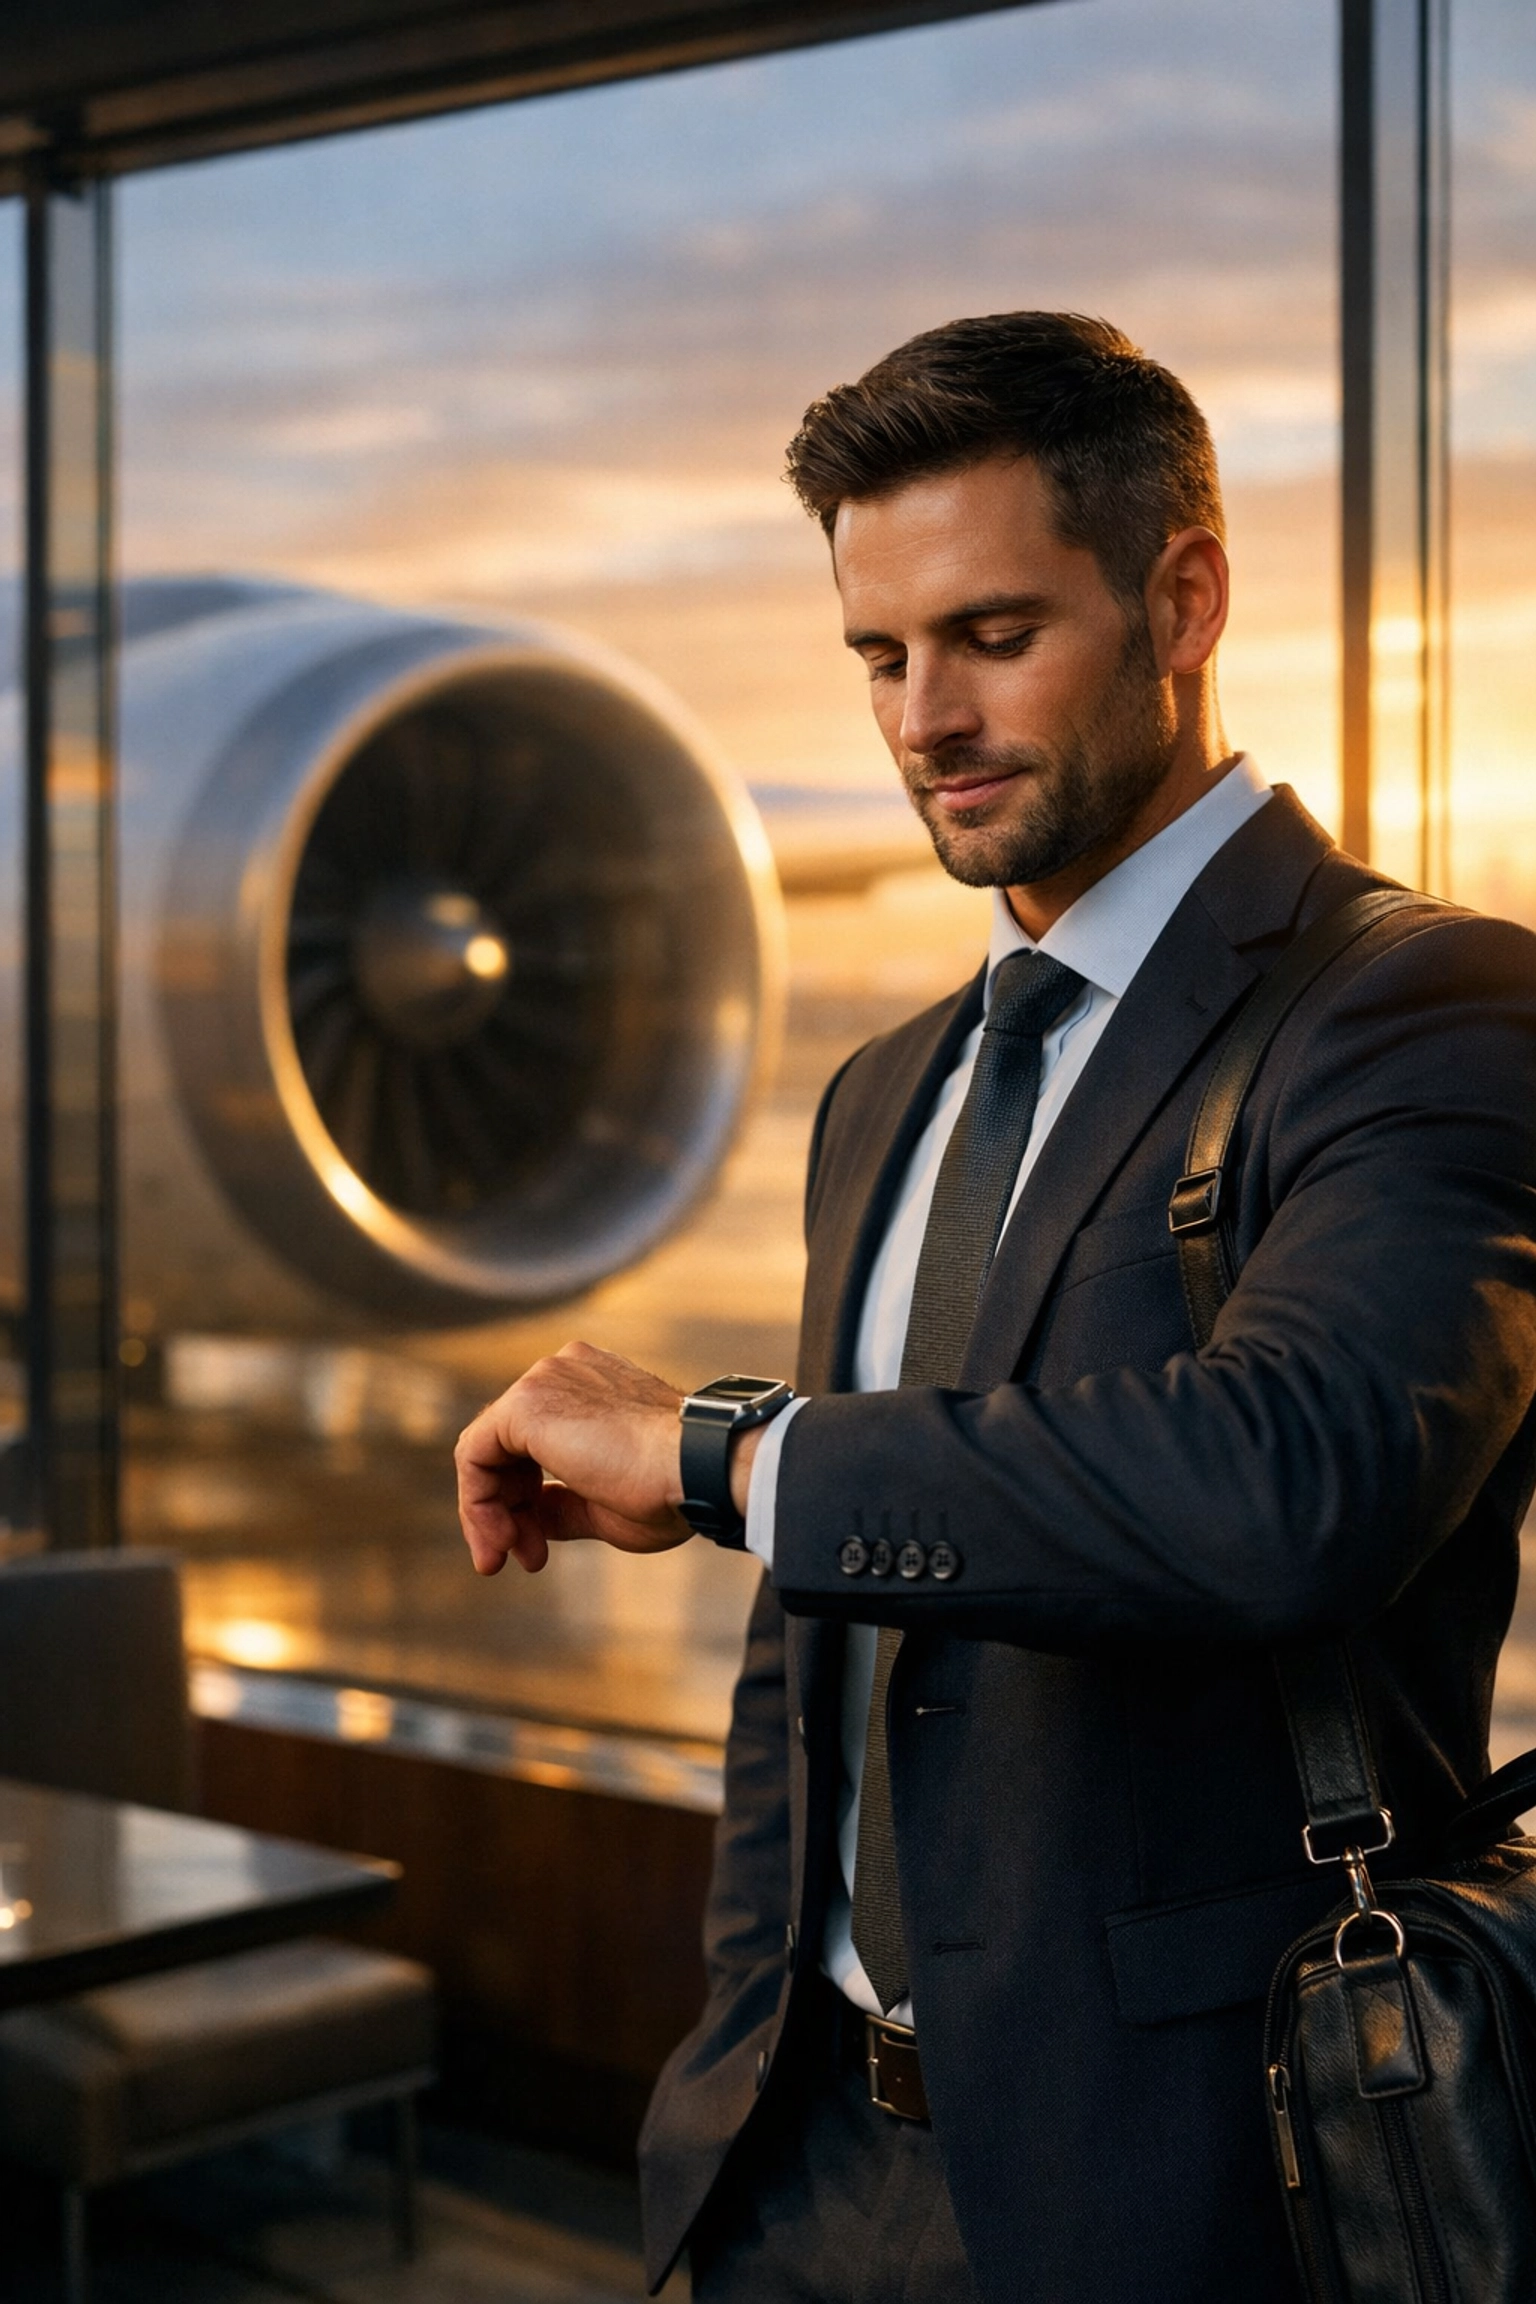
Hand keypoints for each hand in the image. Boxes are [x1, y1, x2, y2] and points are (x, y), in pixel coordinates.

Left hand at [455, 1340, 690, 1575]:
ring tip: (512, 1556)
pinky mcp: (526, 1405)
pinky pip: (474, 1454)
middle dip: (509, 1511)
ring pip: (487, 1453)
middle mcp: (563, 1372)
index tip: (537, 1550)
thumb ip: (561, 1504)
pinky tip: (501, 1538)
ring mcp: (544, 1382)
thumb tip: (530, 1520)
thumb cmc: (671, 1490)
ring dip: (491, 1514)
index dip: (526, 1502)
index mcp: (591, 1385)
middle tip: (525, 1559)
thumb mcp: (604, 1504)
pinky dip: (478, 1502)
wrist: (698, 1471)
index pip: (535, 1443)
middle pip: (507, 1449)